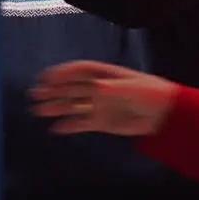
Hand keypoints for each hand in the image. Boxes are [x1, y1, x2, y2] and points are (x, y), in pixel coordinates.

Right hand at [29, 61, 178, 136]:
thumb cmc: (150, 93)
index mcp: (105, 74)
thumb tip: (93, 89)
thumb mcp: (131, 88)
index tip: (45, 77)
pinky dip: (68, 125)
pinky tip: (54, 128)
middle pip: (71, 88)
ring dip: (55, 107)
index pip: (79, 71)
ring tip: (37, 110)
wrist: (165, 114)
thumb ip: (111, 89)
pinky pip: (81, 123)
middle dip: (52, 91)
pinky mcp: (101, 122)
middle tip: (34, 95)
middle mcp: (98, 88)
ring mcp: (98, 105)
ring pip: (72, 105)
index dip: (62, 73)